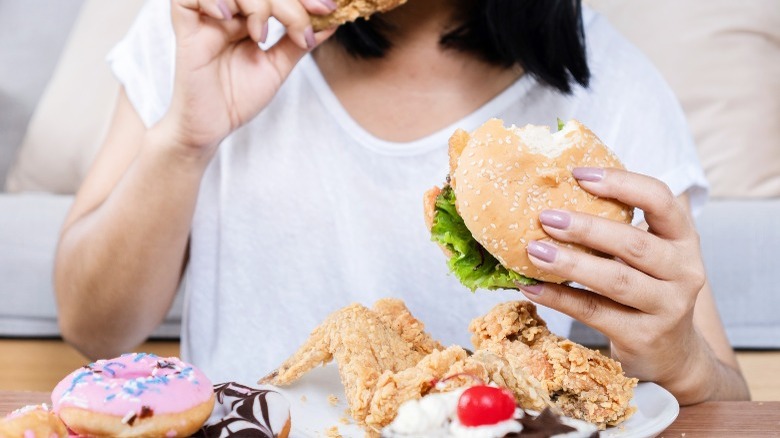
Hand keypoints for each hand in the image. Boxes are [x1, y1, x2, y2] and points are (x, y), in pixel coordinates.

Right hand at [163, 0, 335, 156]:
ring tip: (261, 34)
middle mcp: (228, 12)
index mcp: (248, 16)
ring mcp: (207, 18)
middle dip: (288, 3)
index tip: (329, 9)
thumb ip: (299, 41)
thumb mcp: (277, 66)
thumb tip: (332, 20)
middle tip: (301, 28)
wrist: (212, 127)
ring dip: (255, 3)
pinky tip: (229, 17)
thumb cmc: (238, 97)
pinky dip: (212, 0)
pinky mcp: (186, 29)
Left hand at [517, 167, 710, 400]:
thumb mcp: (648, 256)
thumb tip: (554, 197)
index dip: (621, 183)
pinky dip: (559, 298)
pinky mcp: (644, 336)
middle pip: (634, 243)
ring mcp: (667, 307)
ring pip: (615, 280)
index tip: (578, 175)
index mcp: (683, 239)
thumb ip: (618, 229)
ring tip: (533, 250)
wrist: (672, 353)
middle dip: (586, 228)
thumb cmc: (648, 290)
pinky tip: (531, 287)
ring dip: (570, 263)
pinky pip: (594, 312)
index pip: (661, 200)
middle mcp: (684, 271)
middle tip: (546, 217)